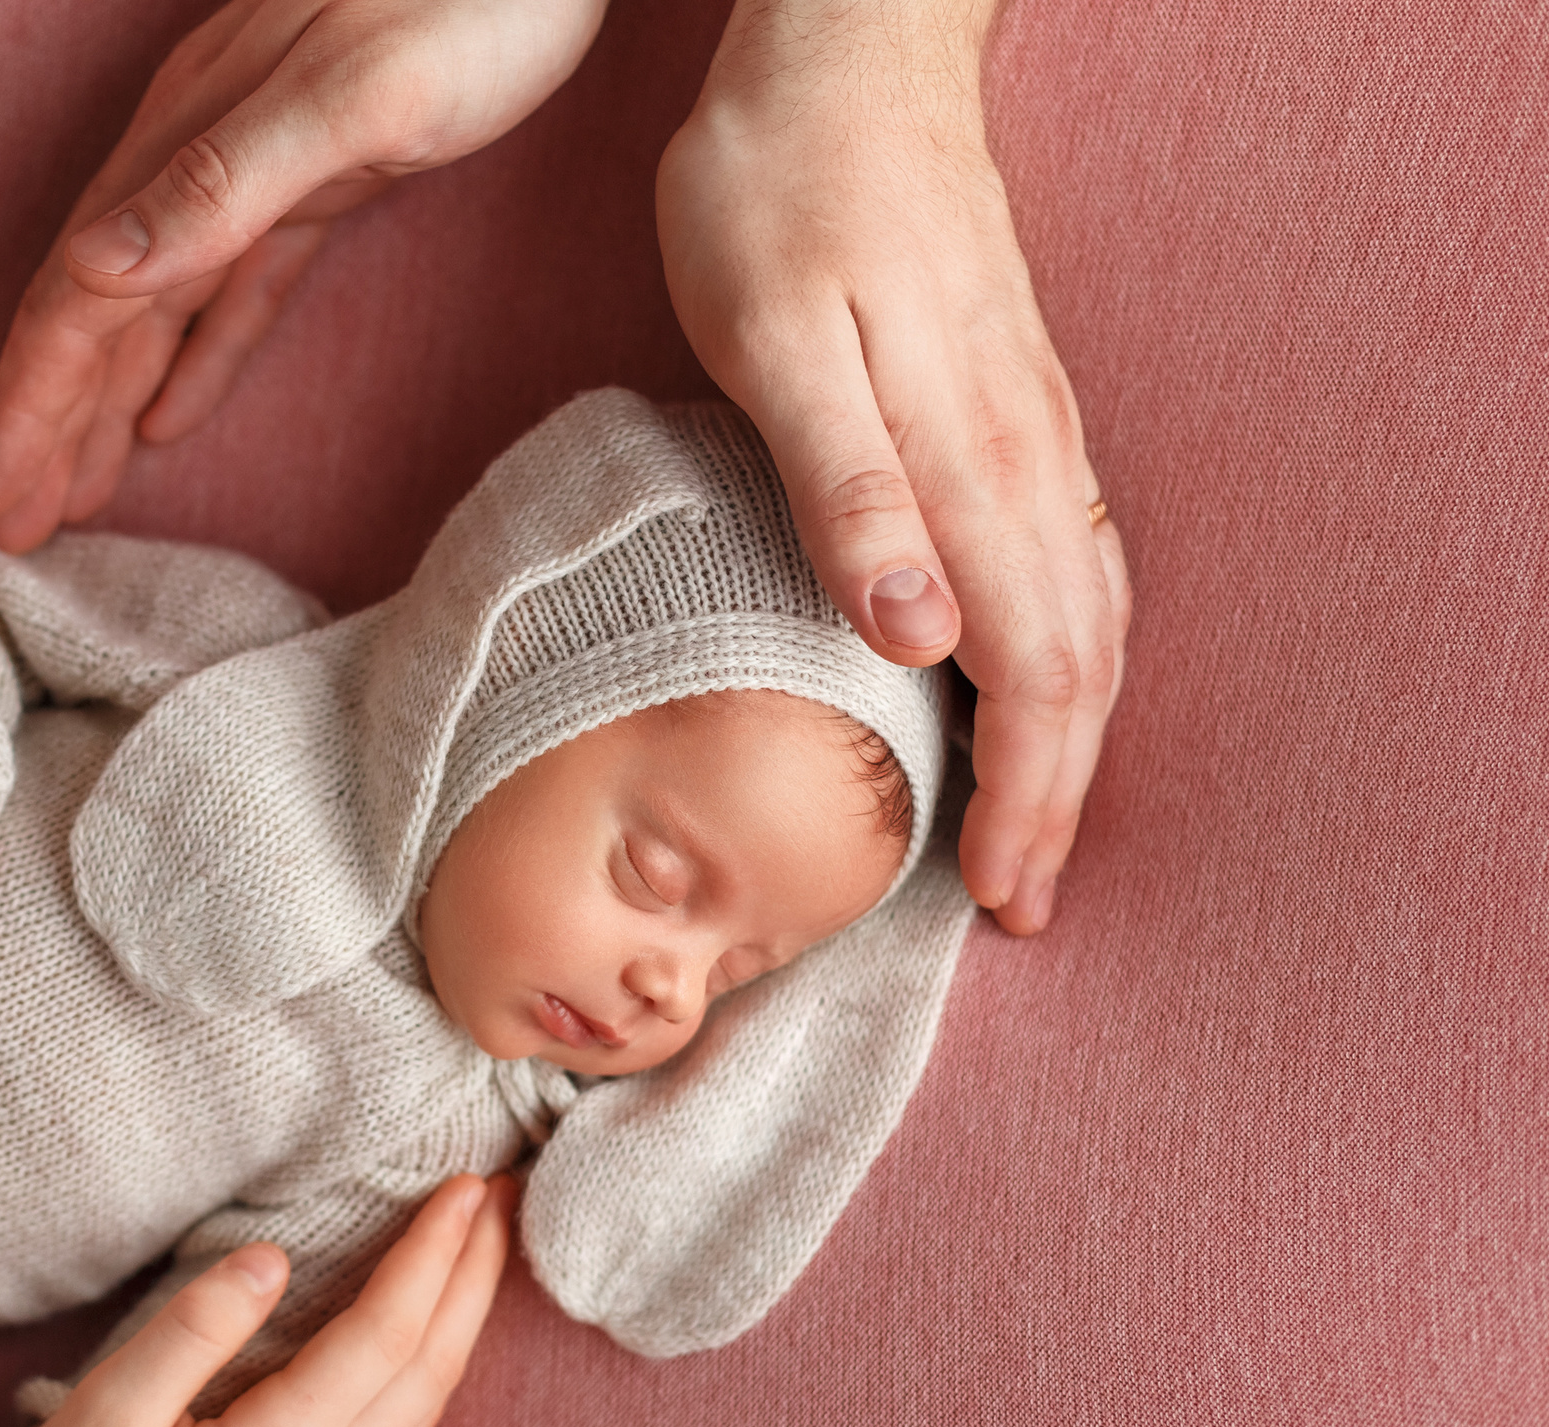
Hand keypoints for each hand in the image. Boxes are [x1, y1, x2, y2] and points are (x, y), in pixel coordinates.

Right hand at [0, 0, 607, 549]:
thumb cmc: (475, 0)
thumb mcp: (353, 93)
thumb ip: (222, 179)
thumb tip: (97, 271)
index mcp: (187, 142)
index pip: (77, 297)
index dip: (28, 403)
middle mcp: (198, 156)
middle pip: (96, 315)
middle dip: (43, 424)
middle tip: (4, 532)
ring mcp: (258, 169)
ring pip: (154, 312)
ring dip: (103, 405)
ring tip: (68, 497)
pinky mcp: (324, 178)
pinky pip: (236, 292)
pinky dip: (196, 360)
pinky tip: (166, 420)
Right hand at [0, 1173, 516, 1426]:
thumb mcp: (100, 1417)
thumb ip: (193, 1331)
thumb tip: (273, 1256)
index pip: (383, 1335)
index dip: (431, 1253)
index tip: (464, 1184)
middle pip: (428, 1370)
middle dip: (471, 1275)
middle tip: (502, 1192)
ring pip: (425, 1409)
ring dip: (462, 1322)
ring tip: (482, 1249)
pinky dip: (429, 1372)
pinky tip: (428, 1337)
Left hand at [659, 0, 1129, 934]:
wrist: (845, 56)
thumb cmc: (783, 192)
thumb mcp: (776, 338)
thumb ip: (844, 488)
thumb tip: (917, 637)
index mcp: (972, 463)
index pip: (1038, 674)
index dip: (1030, 801)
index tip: (1004, 900)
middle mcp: (1026, 459)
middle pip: (1081, 665)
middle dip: (1060, 798)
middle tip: (1021, 902)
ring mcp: (1032, 430)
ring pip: (1090, 615)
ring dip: (1068, 733)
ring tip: (1029, 826)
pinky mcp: (1013, 404)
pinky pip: (1070, 560)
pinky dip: (1062, 651)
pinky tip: (1024, 679)